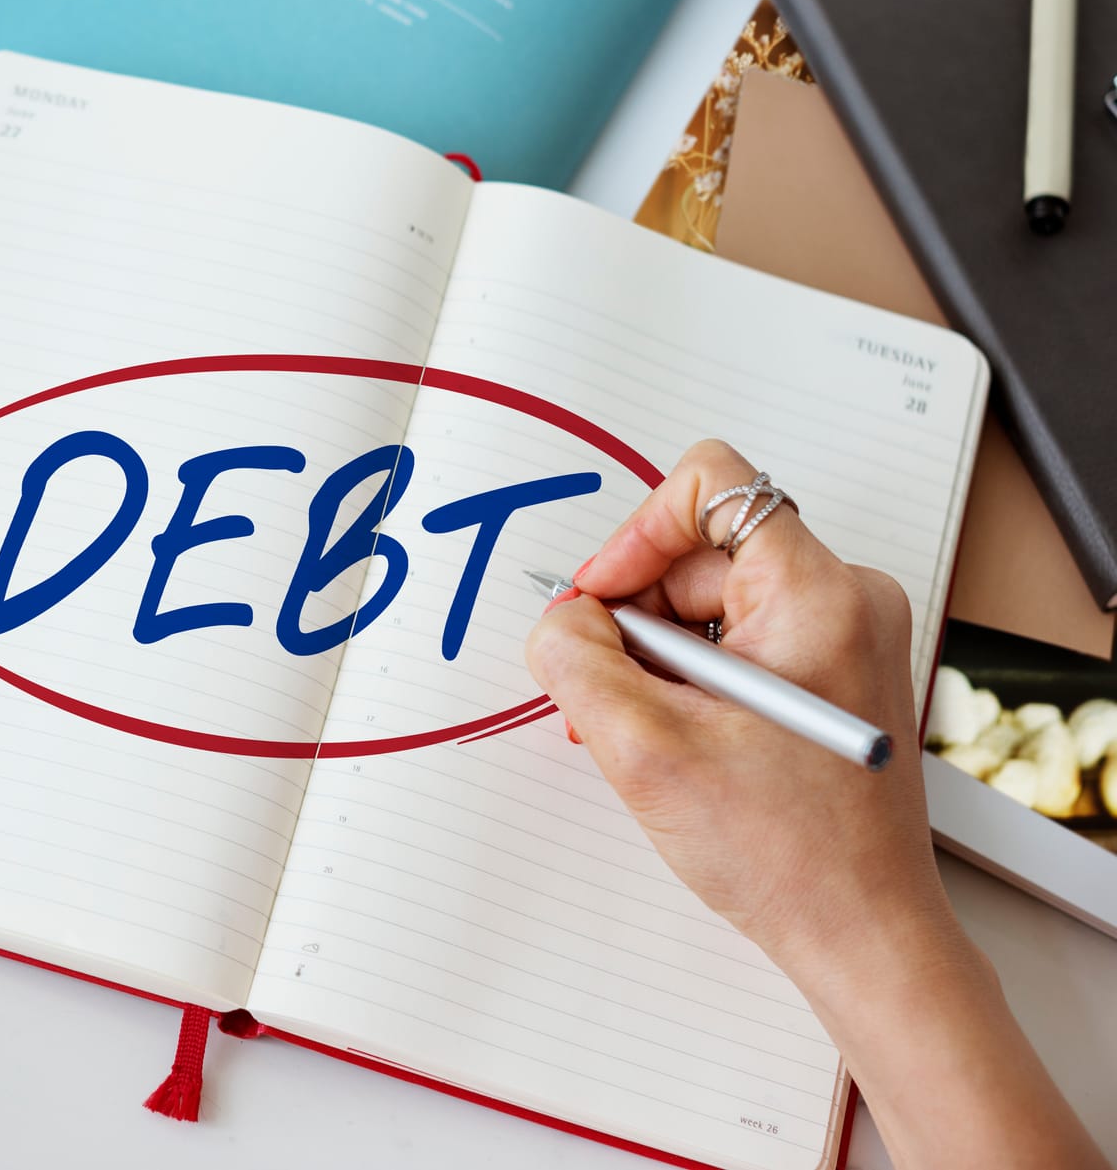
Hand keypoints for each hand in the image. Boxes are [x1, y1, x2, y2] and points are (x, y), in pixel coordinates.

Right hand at [526, 438, 1106, 1169]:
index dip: (635, 534)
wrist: (861, 935)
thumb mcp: (645, 746)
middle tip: (605, 692)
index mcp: (817, 593)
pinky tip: (670, 739)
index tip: (600, 602)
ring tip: (639, 731)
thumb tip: (559, 622)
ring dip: (654, 657)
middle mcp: (844, 599)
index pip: (712, 485)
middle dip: (635, 615)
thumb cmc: (787, 851)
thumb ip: (576, 660)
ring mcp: (844, 639)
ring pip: (710, 602)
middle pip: (700, 552)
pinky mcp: (832, 676)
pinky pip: (735, 641)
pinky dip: (687, 679)